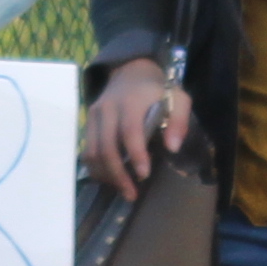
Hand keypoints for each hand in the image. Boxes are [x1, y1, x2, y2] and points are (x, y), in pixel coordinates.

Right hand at [85, 60, 187, 195]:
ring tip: (124, 190)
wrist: (130, 71)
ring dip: (106, 175)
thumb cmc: (157, 90)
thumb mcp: (178, 99)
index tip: (144, 174)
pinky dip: (97, 168)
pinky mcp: (88, 122)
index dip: (136, 154)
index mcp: (131, 101)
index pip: (129, 130)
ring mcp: (94, 115)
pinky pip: (88, 150)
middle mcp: (108, 108)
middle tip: (132, 194)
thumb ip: (178, 121)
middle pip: (106, 147)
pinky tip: (111, 179)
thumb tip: (172, 148)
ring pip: (93, 152)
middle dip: (118, 174)